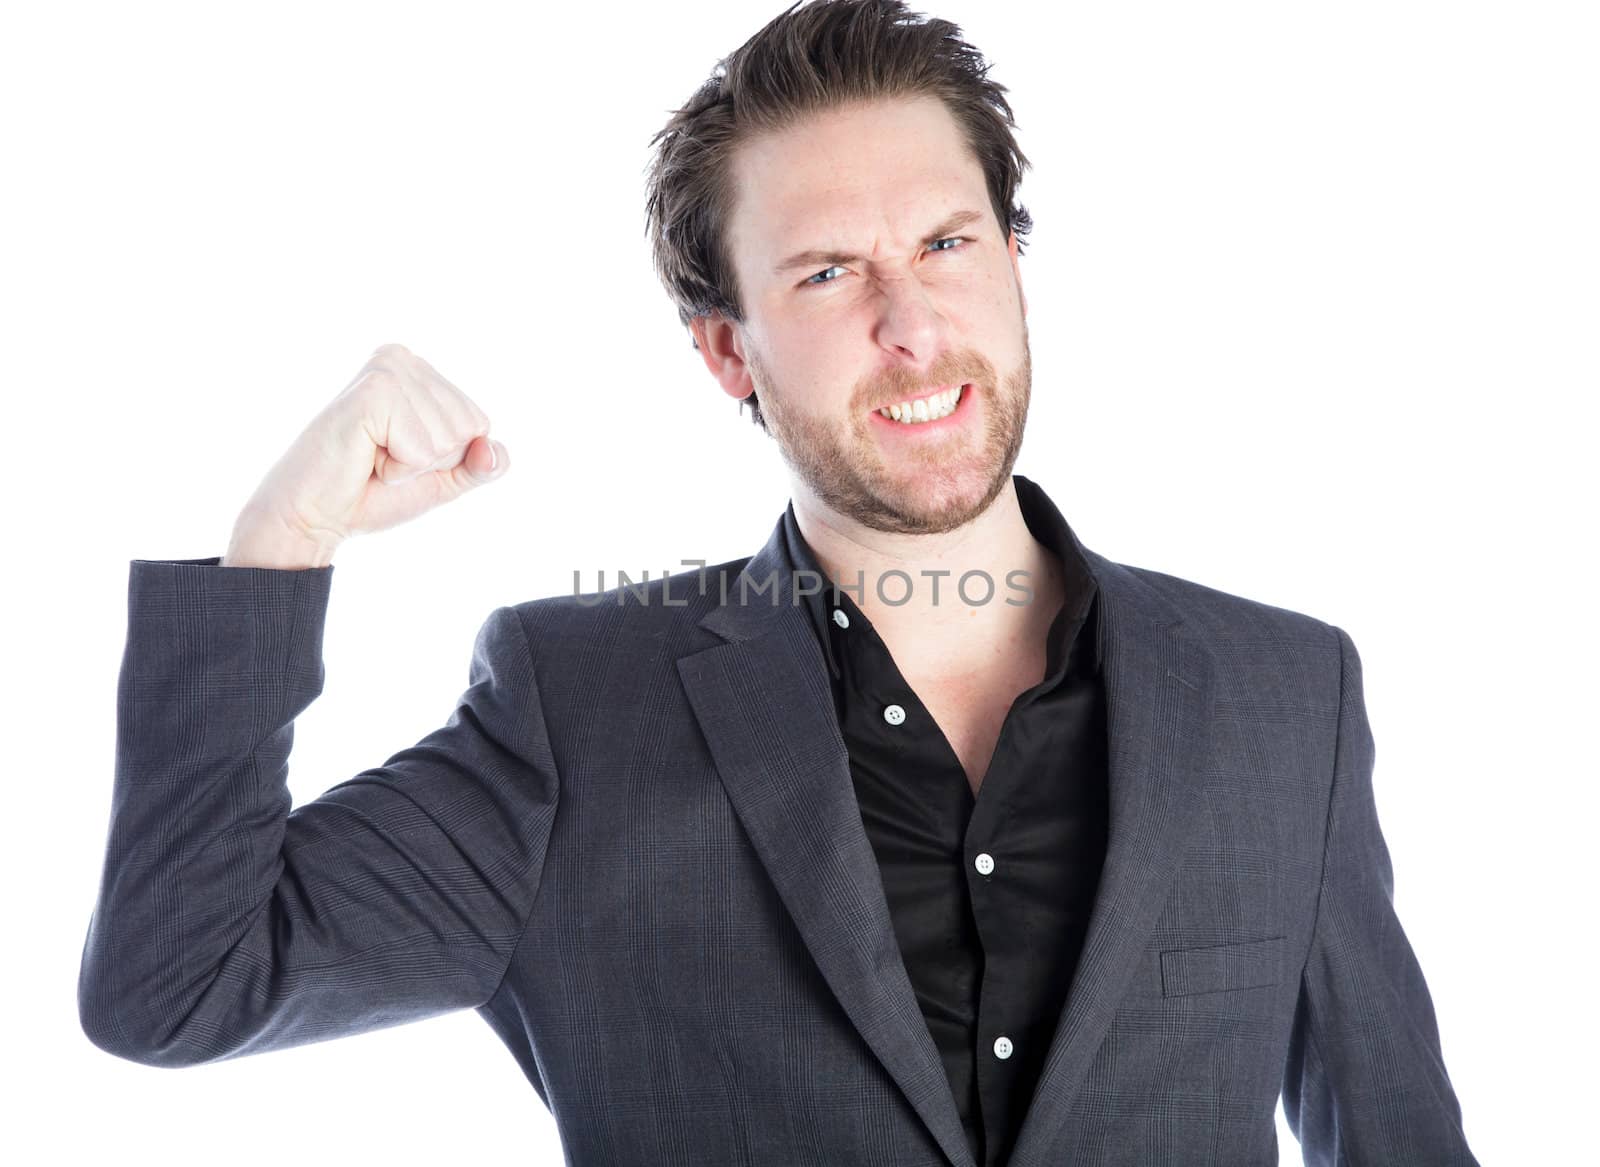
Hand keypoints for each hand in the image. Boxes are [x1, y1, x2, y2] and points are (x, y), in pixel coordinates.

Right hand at [233, 343, 509, 556]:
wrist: (314, 517)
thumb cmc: (370, 494)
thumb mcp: (442, 480)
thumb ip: (480, 465)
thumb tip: (495, 450)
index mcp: (421, 372)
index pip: (479, 423)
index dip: (447, 459)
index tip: (399, 456)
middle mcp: (404, 359)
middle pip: (469, 428)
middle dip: (431, 461)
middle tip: (381, 459)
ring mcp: (388, 370)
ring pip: (449, 439)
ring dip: (412, 466)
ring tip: (370, 457)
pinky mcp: (373, 391)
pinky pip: (424, 448)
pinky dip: (399, 469)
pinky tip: (363, 456)